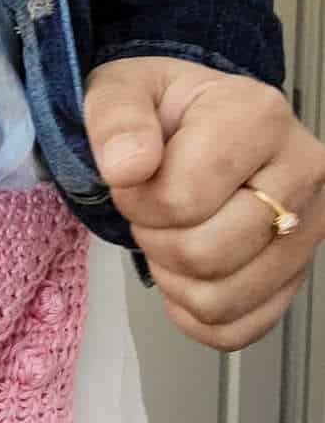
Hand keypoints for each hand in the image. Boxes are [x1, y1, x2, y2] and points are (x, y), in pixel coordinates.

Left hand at [83, 56, 324, 350]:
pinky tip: (186, 277)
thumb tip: (129, 166)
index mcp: (259, 117)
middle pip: (205, 255)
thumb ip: (116, 121)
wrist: (190, 126)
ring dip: (174, 279)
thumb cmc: (157, 112)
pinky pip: (237, 330)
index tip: (135, 179)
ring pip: (220, 299)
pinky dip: (195, 316)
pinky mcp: (295, 275)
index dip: (137, 202)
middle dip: (156, 241)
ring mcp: (307, 229)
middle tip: (154, 213)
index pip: (183, 199)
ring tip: (173, 236)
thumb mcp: (120, 92)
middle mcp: (302, 172)